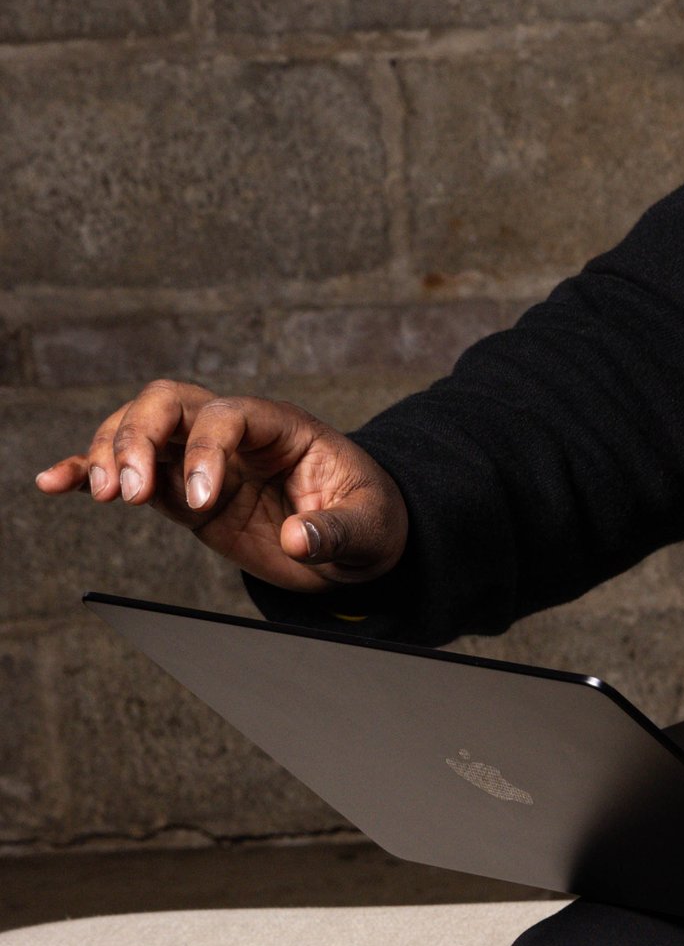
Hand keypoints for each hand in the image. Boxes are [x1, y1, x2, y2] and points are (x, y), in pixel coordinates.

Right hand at [35, 381, 408, 594]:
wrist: (357, 541)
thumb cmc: (368, 519)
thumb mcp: (369, 528)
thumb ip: (335, 531)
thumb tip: (298, 539)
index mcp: (280, 426)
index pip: (227, 414)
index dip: (206, 450)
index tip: (201, 501)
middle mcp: (233, 432)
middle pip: (167, 404)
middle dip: (139, 439)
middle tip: (130, 495)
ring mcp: (201, 458)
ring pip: (138, 430)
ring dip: (110, 455)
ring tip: (108, 498)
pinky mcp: (181, 493)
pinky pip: (129, 473)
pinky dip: (88, 473)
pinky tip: (53, 483)